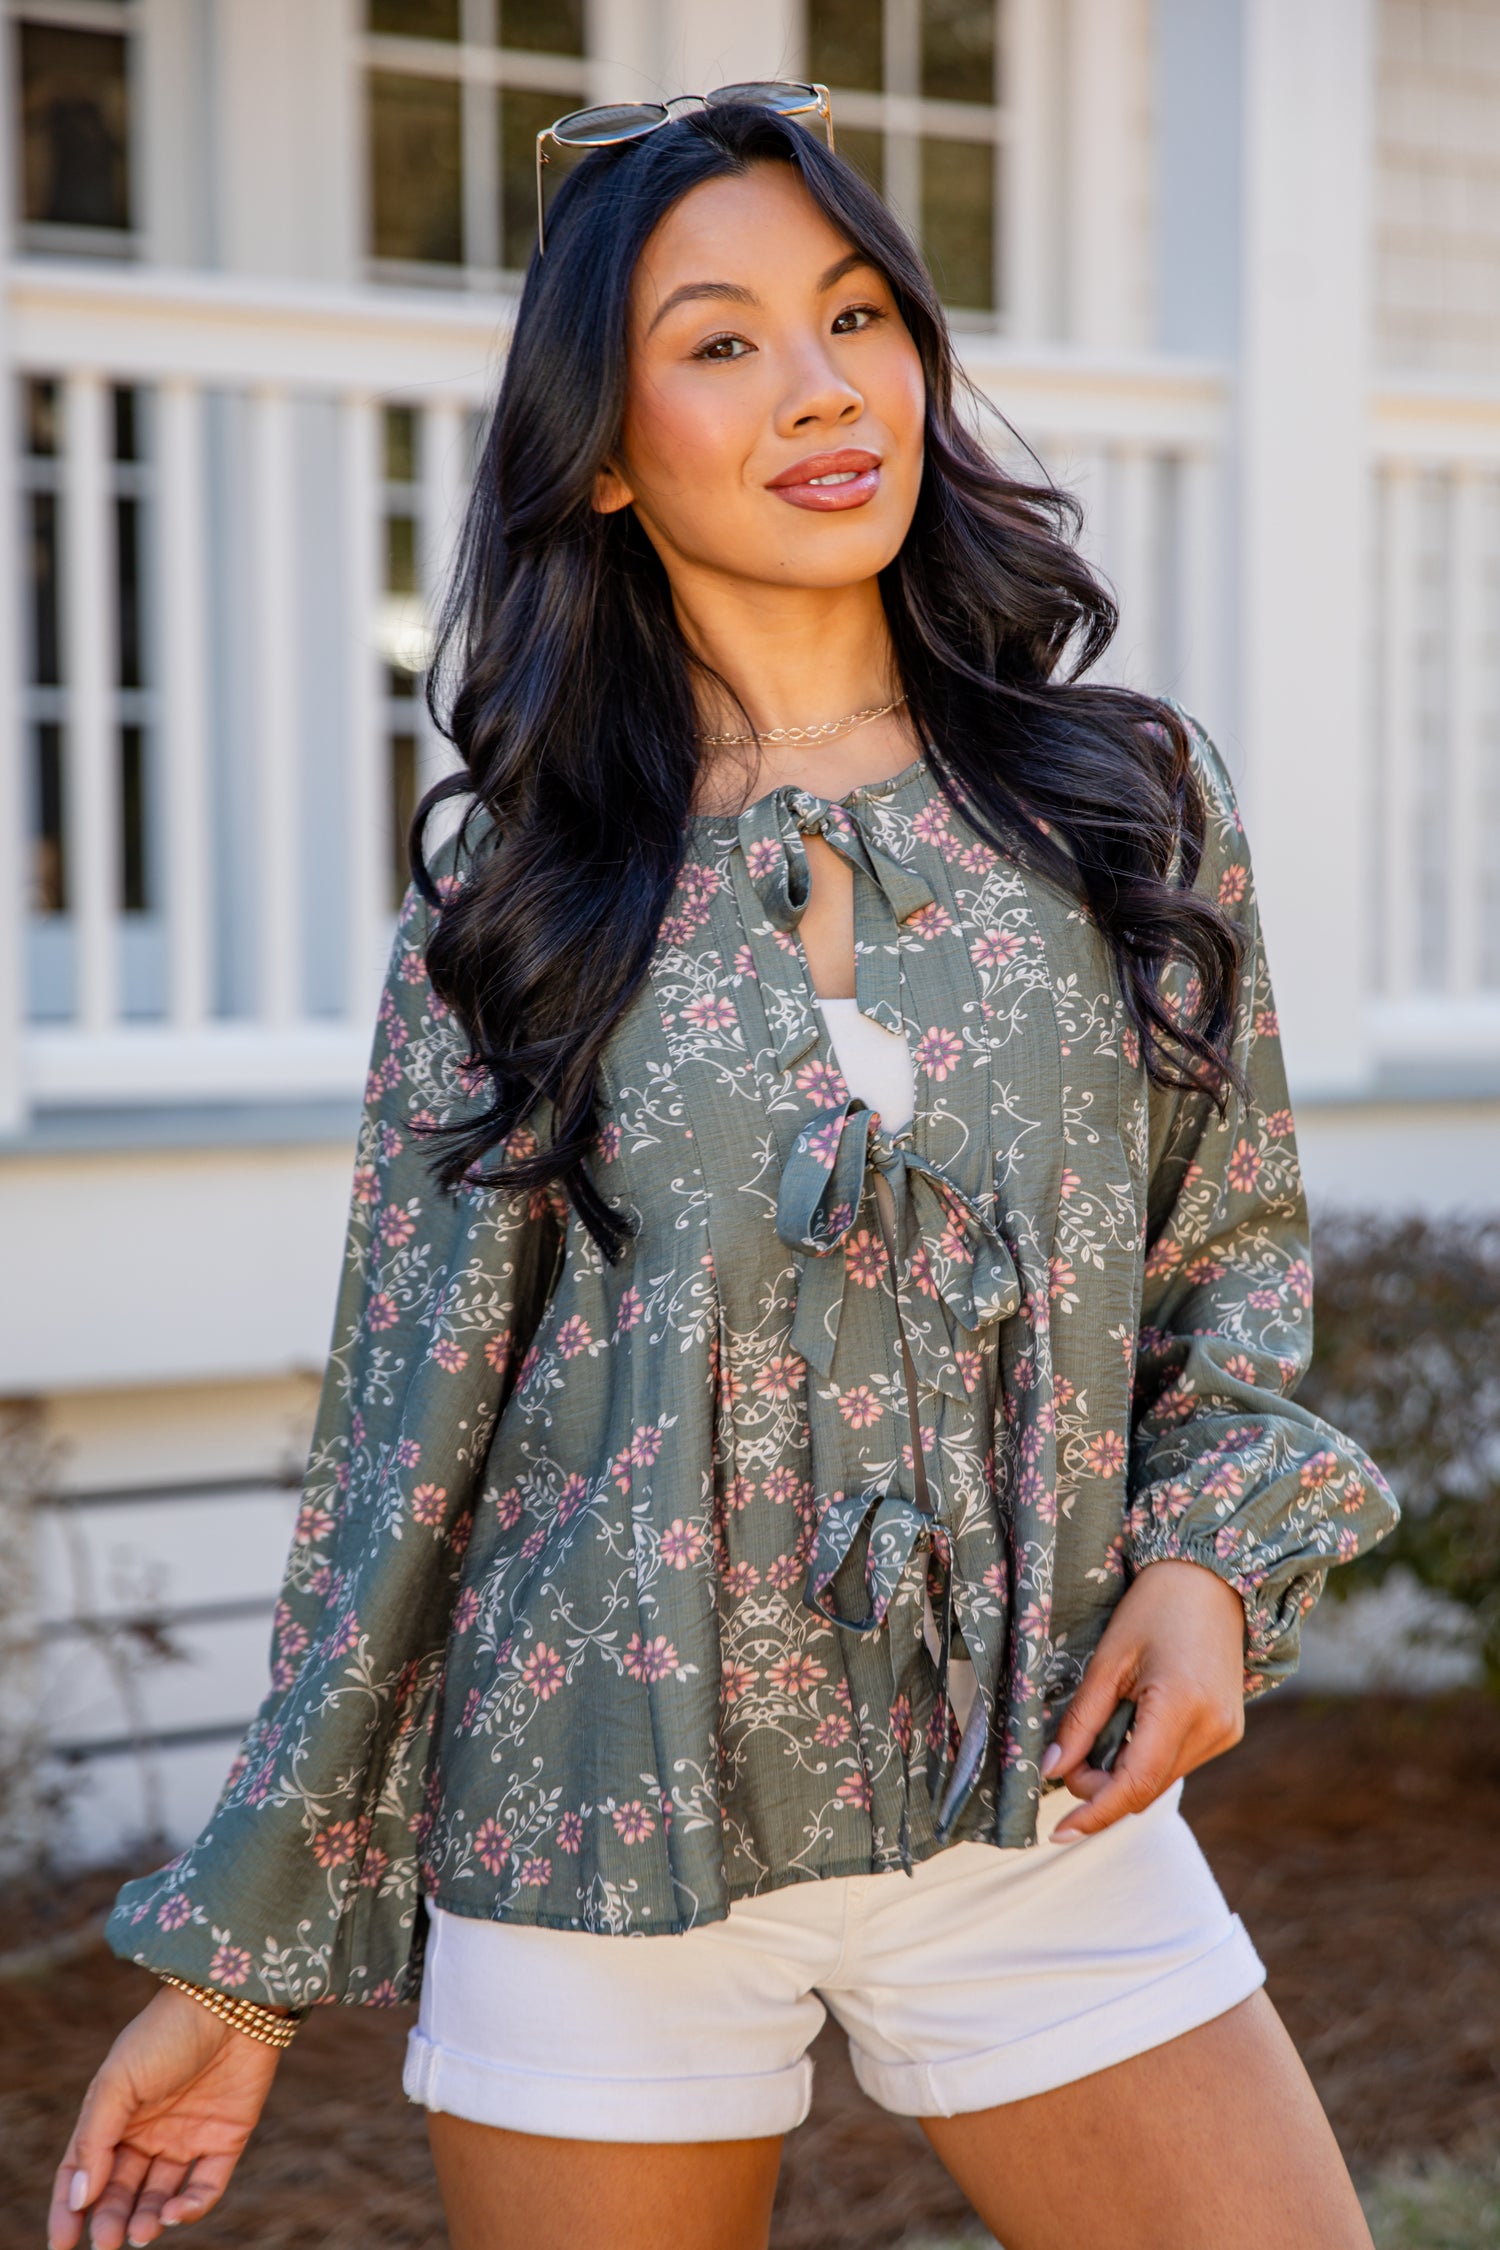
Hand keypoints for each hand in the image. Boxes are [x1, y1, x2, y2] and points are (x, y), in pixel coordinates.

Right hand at [47, 1984, 283, 2249]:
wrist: (231, 2002)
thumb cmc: (165, 2033)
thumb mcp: (117, 2082)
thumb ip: (95, 2139)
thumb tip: (79, 2197)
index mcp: (116, 2116)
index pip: (85, 2171)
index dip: (70, 2208)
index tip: (62, 2243)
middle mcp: (149, 2132)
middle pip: (121, 2190)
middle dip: (110, 2219)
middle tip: (106, 2243)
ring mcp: (188, 2137)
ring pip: (160, 2196)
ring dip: (147, 2219)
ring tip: (139, 2233)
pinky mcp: (225, 2140)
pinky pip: (206, 2186)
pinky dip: (191, 2207)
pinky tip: (174, 2213)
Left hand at [1041, 1558, 1245, 1839]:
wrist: (1212, 1580)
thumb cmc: (1153, 1607)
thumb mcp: (1108, 1660)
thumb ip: (1081, 1720)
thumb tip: (1051, 1771)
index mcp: (1180, 1706)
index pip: (1135, 1783)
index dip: (1095, 1811)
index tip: (1060, 1831)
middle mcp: (1213, 1729)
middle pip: (1147, 1789)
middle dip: (1101, 1791)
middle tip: (1066, 1765)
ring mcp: (1226, 1733)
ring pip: (1162, 1780)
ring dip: (1123, 1777)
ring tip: (1094, 1743)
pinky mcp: (1229, 1731)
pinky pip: (1178, 1763)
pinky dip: (1145, 1762)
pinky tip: (1126, 1733)